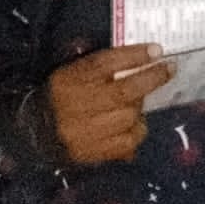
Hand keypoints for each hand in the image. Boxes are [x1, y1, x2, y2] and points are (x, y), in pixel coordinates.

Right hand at [47, 44, 174, 165]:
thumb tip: (148, 56)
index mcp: (69, 81)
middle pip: (123, 92)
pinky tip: (133, 124)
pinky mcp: (91, 152)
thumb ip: (103, 65)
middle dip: (152, 79)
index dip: (133, 56)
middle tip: (169, 69)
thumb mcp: (74, 72)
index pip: (104, 64)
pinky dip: (137, 130)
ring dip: (140, 107)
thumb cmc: (63, 94)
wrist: (35, 130)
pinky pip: (127, 141)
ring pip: (128, 117)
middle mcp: (75, 106)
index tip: (157, 50)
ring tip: (136, 102)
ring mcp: (84, 133)